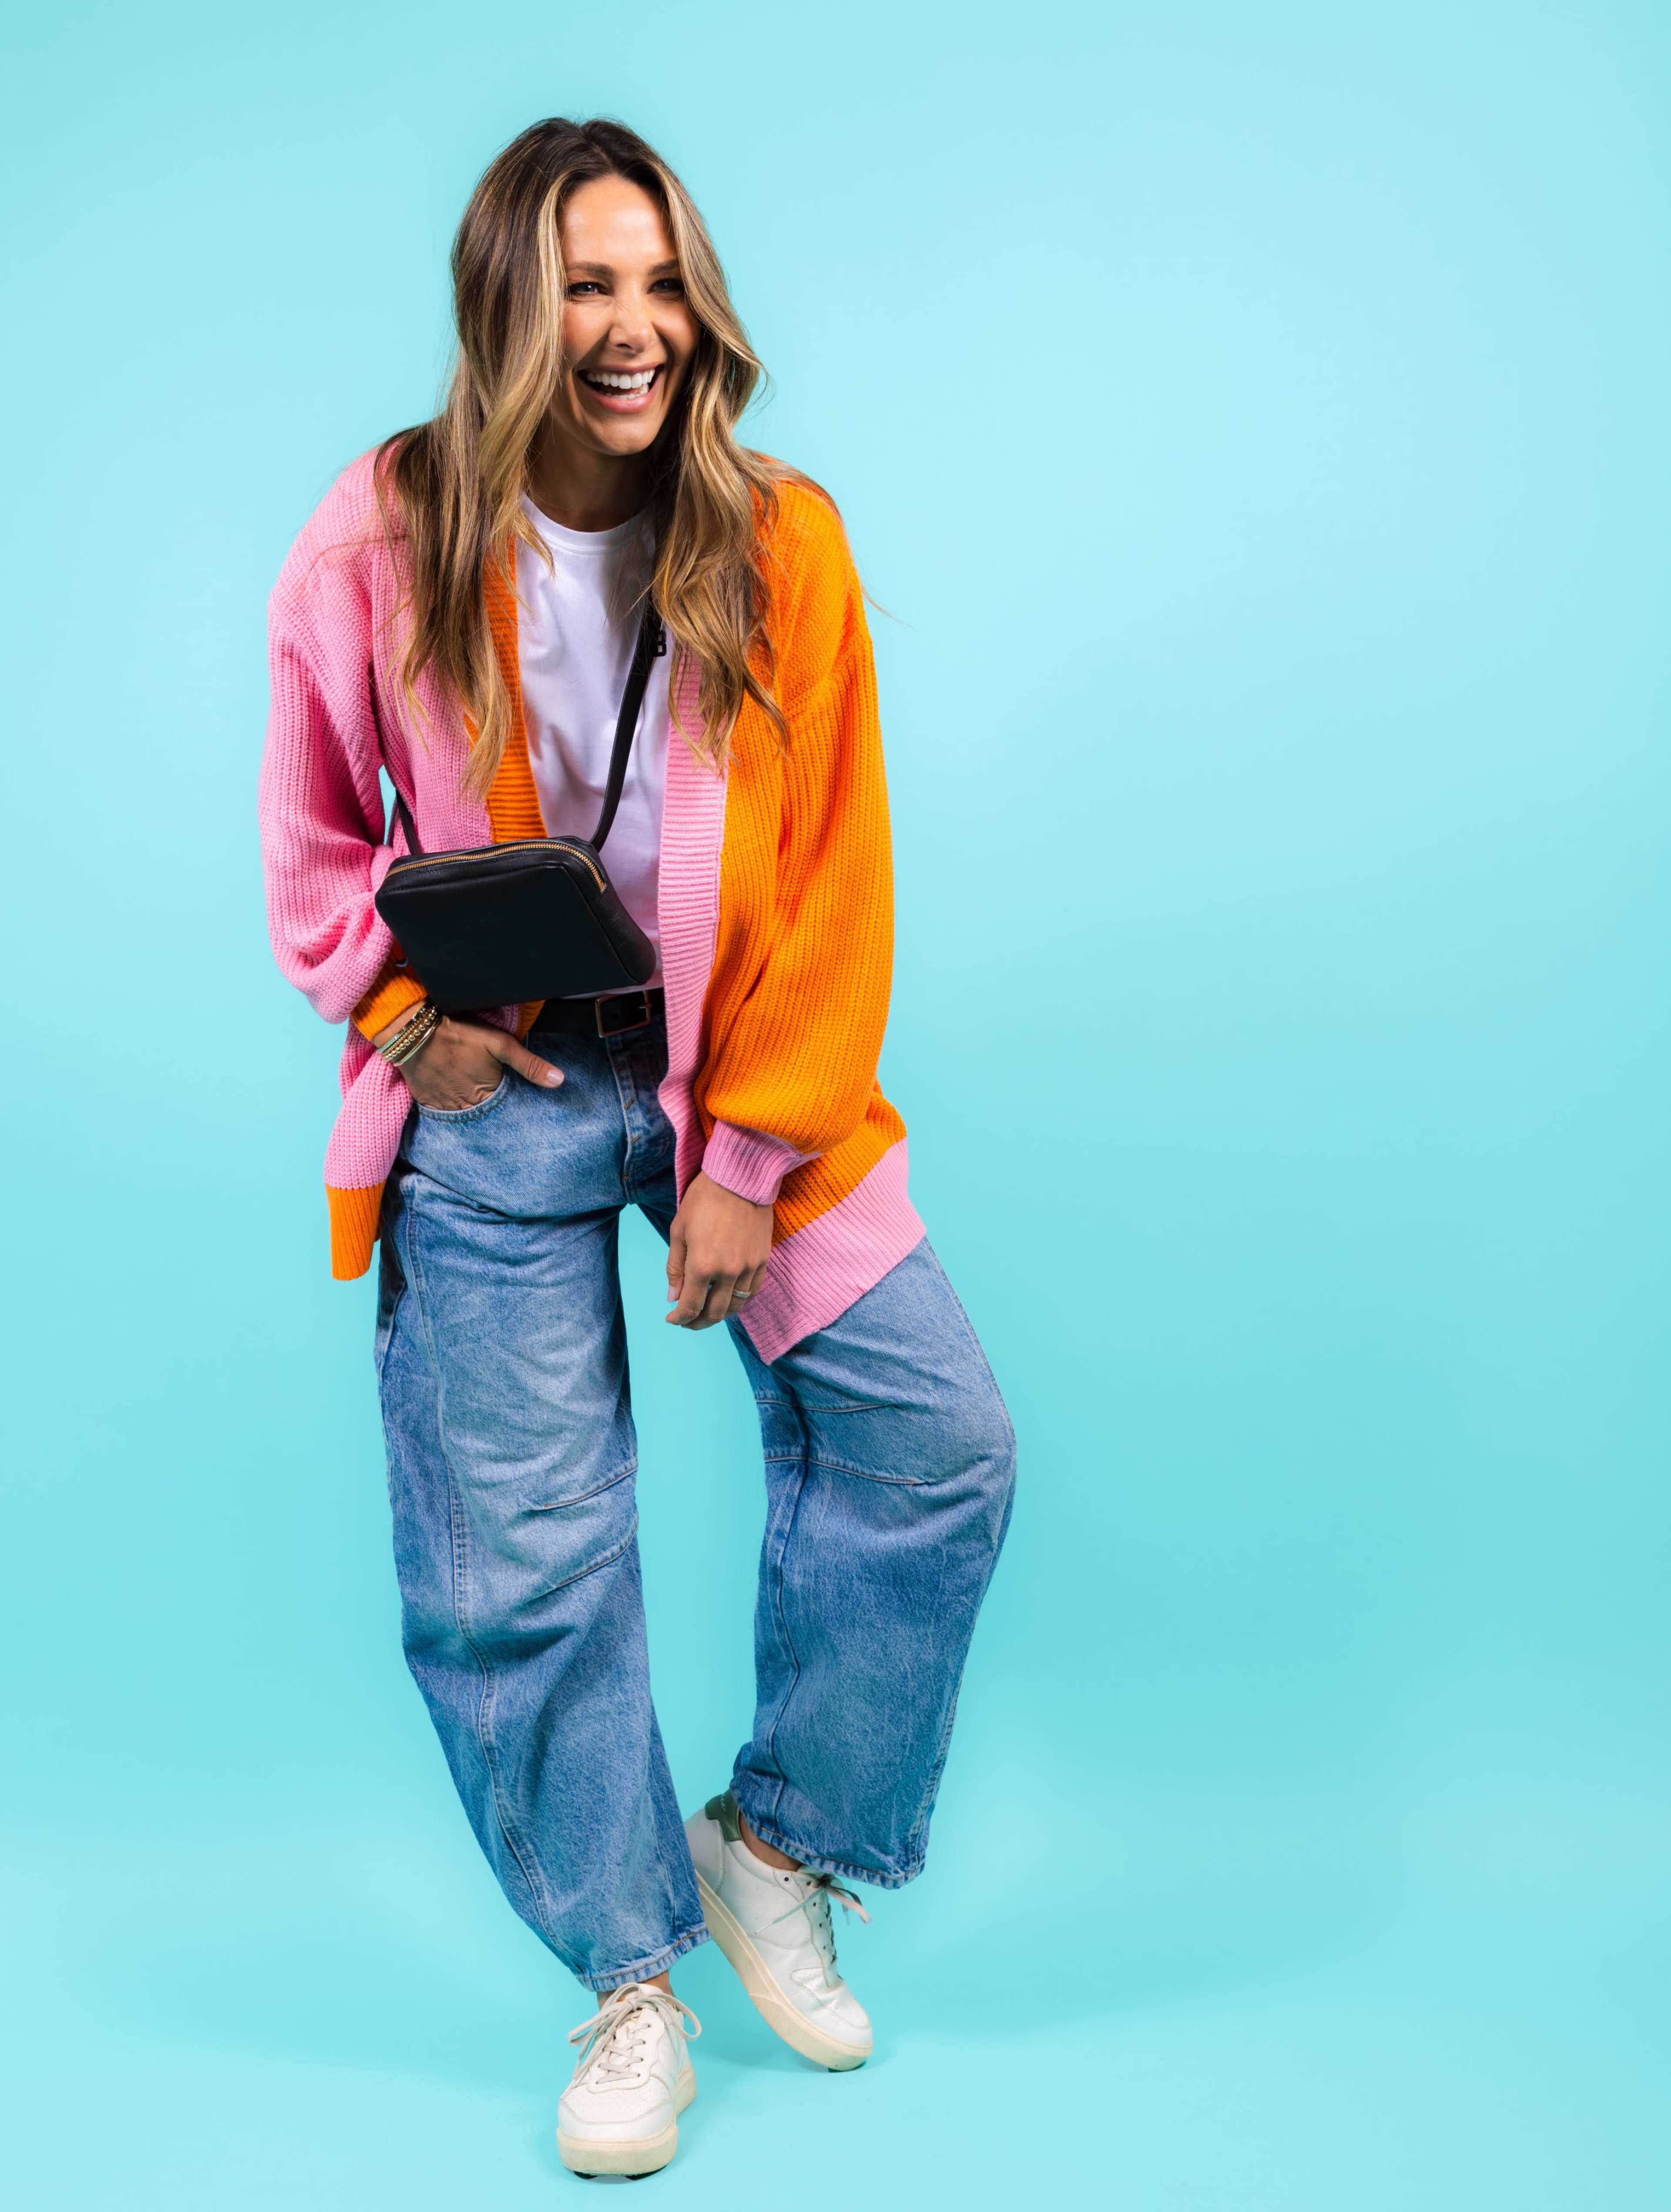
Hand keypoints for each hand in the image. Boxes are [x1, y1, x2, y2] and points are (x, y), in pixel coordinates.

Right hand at [374, 1006, 562, 1109]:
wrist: (414, 1031)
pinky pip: (441, 1109)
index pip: (504, 1110)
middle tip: (485, 1091)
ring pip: (462, 1113)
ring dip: (468, 1106)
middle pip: (483, 1113)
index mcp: (486, 1096)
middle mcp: (465, 1108)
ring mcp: (443, 1106)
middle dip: (489, 1107)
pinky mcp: (426, 1100)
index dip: (508, 1103)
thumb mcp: (500, 1044)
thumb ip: (530, 1064)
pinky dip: (448, 1103)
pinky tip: (451, 1091)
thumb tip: (560, 1081)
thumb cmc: (460, 1034)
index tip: (510, 1099)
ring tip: (469, 1092)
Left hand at [666, 1171, 772, 1329]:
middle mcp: (728, 1272)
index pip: (690, 1307)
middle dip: (697, 1322)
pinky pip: (752, 1292)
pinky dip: (739, 1301)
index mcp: (702, 1266)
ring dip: (719, 1315)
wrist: (740, 1177)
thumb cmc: (704, 1200)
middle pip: (714, 1313)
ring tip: (708, 1314)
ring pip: (736, 1306)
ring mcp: (749, 1268)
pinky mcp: (763, 1260)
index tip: (672, 1319)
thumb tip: (673, 1297)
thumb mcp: (679, 1232)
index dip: (679, 1318)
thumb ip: (675, 1268)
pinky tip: (729, 1299)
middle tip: (687, 1322)